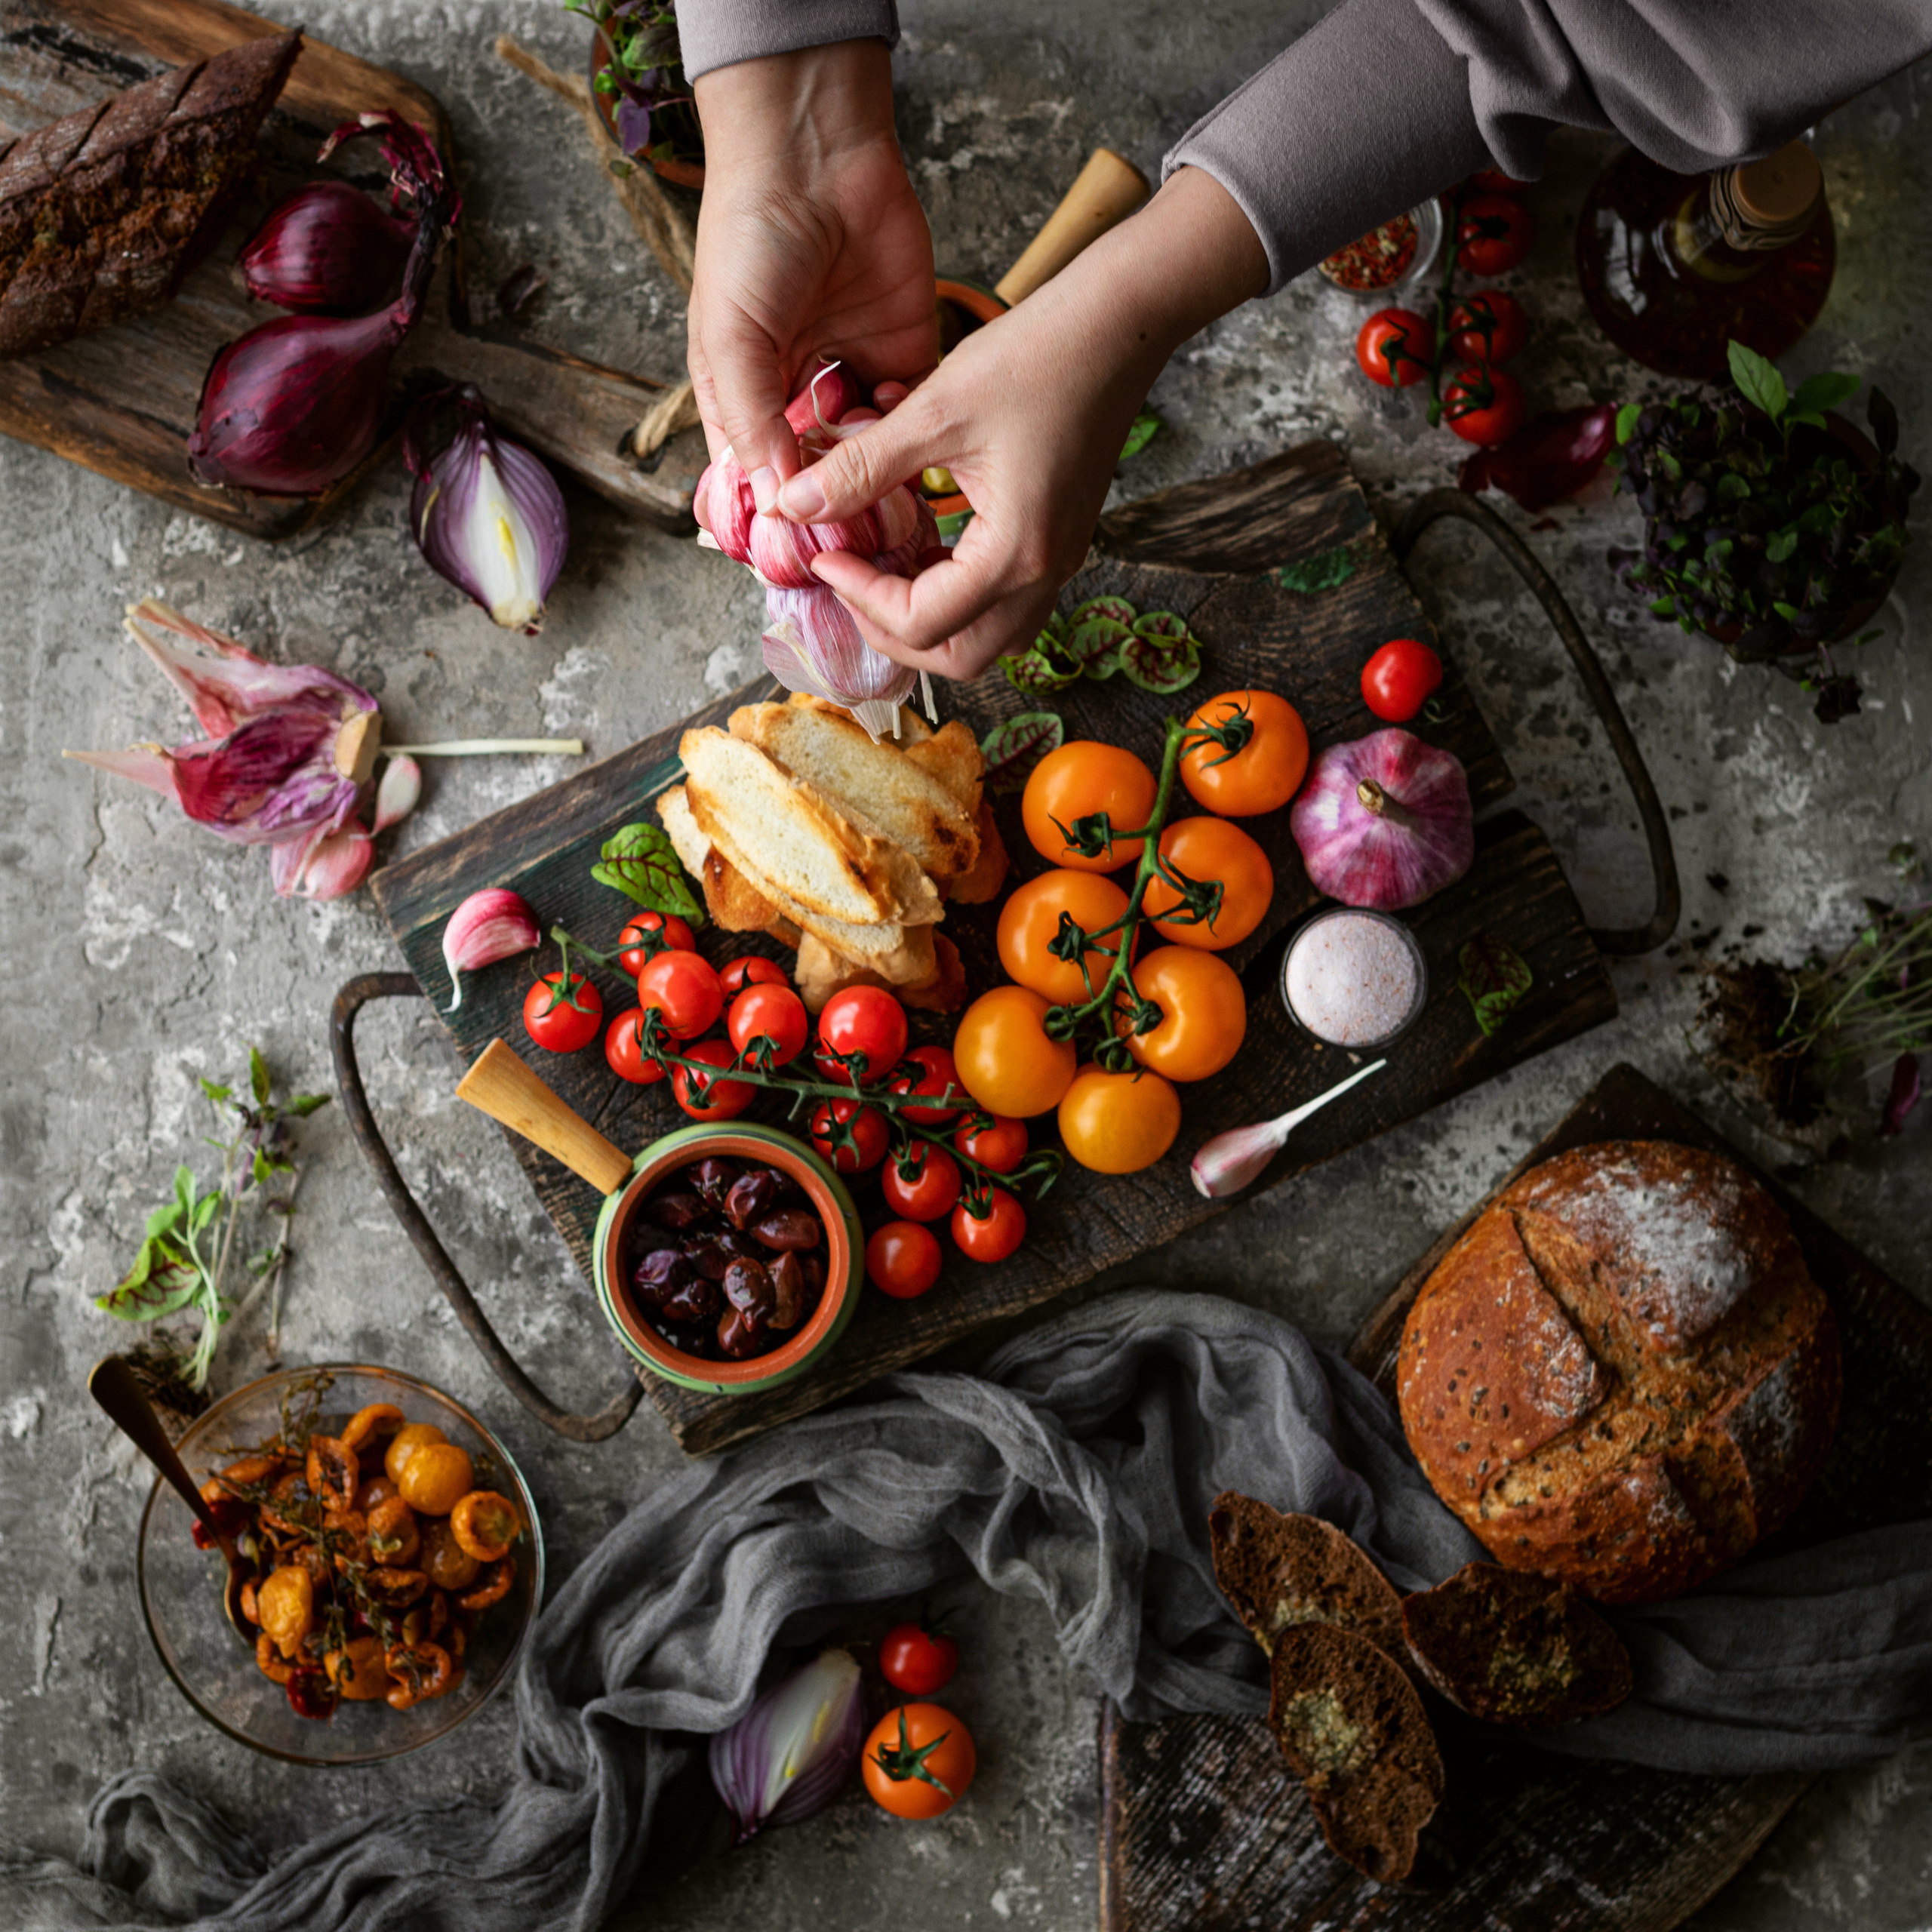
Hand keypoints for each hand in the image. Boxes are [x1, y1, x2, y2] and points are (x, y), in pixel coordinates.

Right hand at [689, 41, 935, 511]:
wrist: (816, 157)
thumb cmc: (750, 239)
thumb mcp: (732, 338)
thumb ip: (753, 419)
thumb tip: (774, 500)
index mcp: (744, 397)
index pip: (758, 479)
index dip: (776, 518)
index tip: (796, 555)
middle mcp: (798, 396)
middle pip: (820, 477)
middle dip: (836, 508)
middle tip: (854, 542)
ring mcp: (853, 376)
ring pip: (872, 455)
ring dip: (879, 480)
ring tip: (885, 501)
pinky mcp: (905, 354)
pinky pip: (915, 416)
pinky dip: (915, 436)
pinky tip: (912, 446)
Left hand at [777, 166, 1268, 679]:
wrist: (1117, 323)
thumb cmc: (1035, 356)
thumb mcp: (933, 411)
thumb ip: (860, 469)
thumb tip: (792, 505)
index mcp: (1015, 552)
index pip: (923, 622)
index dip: (859, 598)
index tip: (823, 555)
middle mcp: (1044, 572)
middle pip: (961, 658)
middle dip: (893, 633)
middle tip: (849, 584)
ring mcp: (1058, 560)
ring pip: (988, 639)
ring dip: (930, 623)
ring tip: (883, 571)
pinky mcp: (1060, 540)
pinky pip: (1006, 601)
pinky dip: (958, 594)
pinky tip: (923, 545)